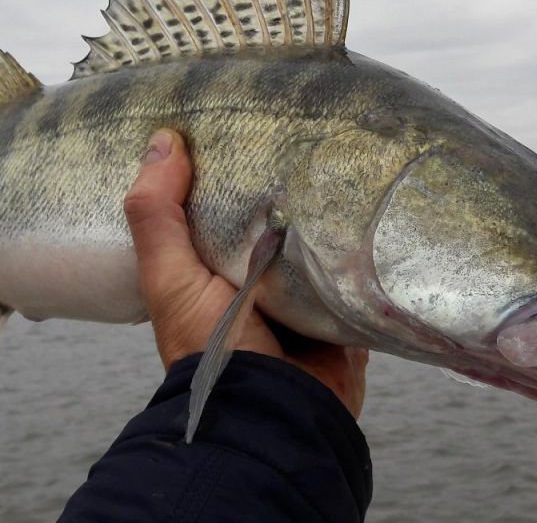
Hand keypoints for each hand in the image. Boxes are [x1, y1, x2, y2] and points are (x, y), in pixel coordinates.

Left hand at [124, 129, 368, 417]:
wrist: (273, 415)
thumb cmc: (210, 349)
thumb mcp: (170, 278)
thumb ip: (157, 215)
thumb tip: (163, 140)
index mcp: (212, 268)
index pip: (219, 206)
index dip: (224, 169)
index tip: (242, 121)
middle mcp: (256, 279)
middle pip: (274, 219)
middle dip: (286, 185)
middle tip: (307, 128)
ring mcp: (303, 295)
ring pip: (319, 240)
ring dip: (331, 214)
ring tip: (348, 153)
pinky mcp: (342, 309)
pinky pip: (357, 269)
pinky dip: (365, 249)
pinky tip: (378, 207)